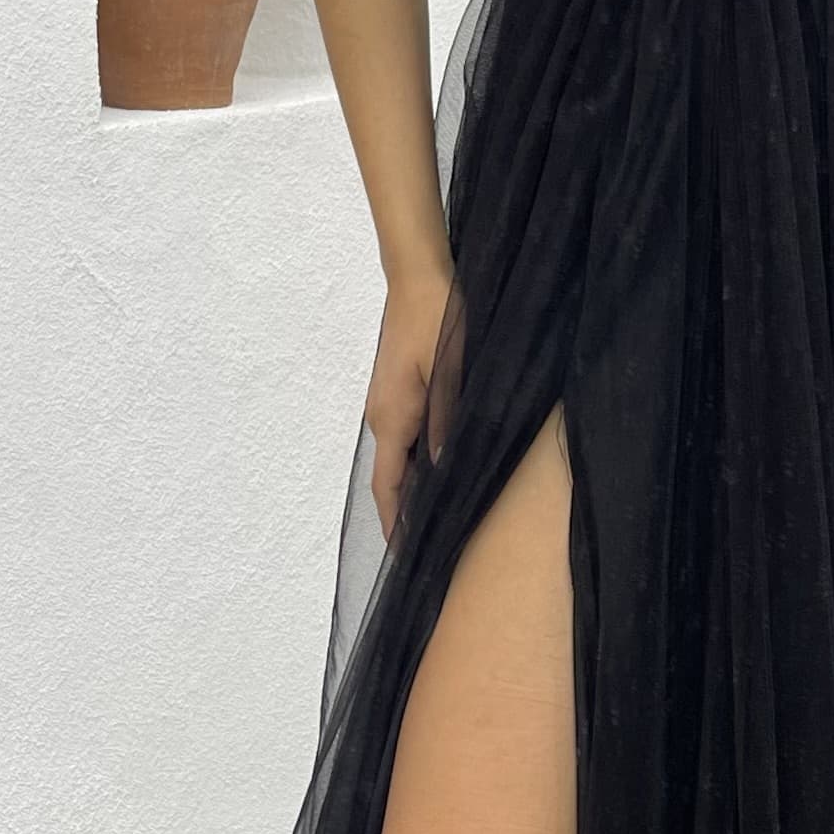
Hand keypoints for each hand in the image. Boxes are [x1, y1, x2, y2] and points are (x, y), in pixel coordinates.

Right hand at [367, 266, 461, 537]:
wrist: (418, 279)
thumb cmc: (439, 323)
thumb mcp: (451, 373)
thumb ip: (447, 422)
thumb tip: (442, 470)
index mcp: (393, 419)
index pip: (387, 486)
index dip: (395, 522)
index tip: (406, 554)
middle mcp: (381, 417)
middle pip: (390, 477)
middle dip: (405, 511)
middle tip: (432, 542)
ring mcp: (386, 403)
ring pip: (397, 457)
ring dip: (412, 486)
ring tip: (437, 513)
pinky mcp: (396, 391)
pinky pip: (403, 438)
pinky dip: (415, 462)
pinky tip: (439, 468)